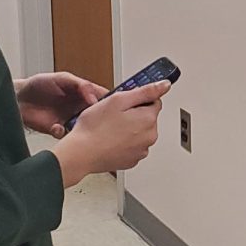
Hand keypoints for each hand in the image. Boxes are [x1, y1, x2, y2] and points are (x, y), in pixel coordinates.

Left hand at [15, 72, 108, 138]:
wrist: (18, 98)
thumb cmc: (38, 85)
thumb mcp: (61, 78)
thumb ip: (79, 84)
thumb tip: (93, 95)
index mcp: (81, 93)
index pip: (101, 97)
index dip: (110, 101)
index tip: (116, 104)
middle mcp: (77, 107)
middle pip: (96, 115)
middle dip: (100, 118)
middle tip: (101, 120)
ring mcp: (69, 119)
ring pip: (84, 127)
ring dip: (84, 128)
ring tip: (82, 126)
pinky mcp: (58, 130)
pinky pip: (67, 135)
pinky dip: (64, 133)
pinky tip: (58, 127)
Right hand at [52, 82, 169, 187]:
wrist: (81, 154)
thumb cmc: (95, 127)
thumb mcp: (118, 99)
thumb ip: (145, 91)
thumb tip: (164, 85)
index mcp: (149, 119)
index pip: (154, 101)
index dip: (137, 99)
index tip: (125, 102)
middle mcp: (150, 136)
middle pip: (147, 117)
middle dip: (133, 114)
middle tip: (113, 115)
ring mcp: (141, 150)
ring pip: (140, 132)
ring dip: (129, 128)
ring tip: (110, 128)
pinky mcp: (132, 160)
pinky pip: (132, 146)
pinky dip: (124, 142)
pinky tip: (110, 140)